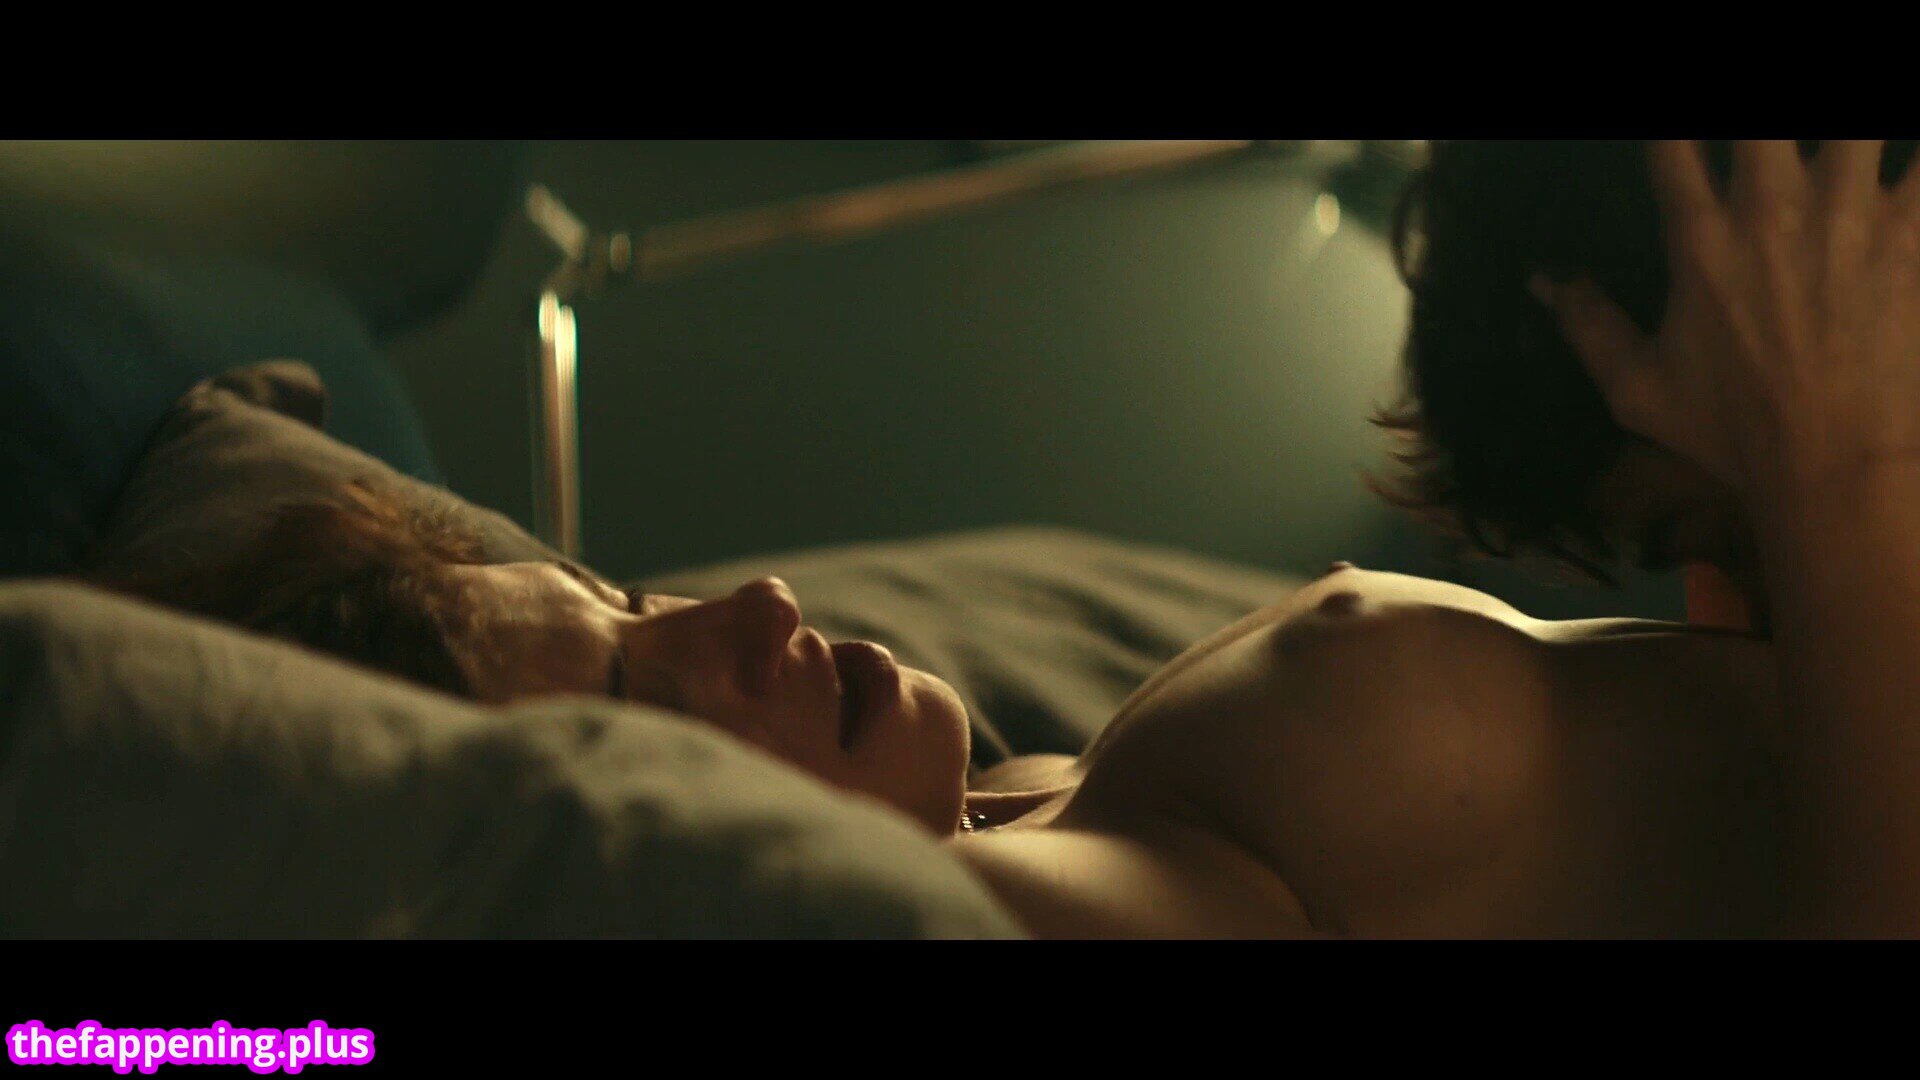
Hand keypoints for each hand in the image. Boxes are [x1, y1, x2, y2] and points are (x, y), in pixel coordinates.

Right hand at [1533, 140, 1919, 498]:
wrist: (1835, 465)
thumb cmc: (1731, 431)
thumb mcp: (1635, 388)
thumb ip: (1587, 324)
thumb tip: (1545, 278)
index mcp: (1700, 238)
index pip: (1670, 144)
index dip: (1666, 132)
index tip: (1673, 141)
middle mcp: (1772, 208)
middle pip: (1759, 122)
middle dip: (1755, 130)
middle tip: (1760, 150)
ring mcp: (1851, 211)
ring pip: (1856, 128)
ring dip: (1845, 137)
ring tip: (1837, 153)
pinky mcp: (1915, 231)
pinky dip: (1917, 162)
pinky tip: (1904, 167)